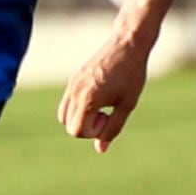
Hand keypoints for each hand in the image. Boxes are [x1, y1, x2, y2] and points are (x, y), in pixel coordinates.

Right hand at [60, 32, 151, 150]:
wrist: (127, 45)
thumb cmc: (132, 75)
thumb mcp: (127, 104)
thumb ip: (113, 128)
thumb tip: (100, 149)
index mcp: (87, 100)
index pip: (76, 131)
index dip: (94, 132)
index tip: (110, 117)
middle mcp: (74, 93)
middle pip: (68, 126)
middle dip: (87, 127)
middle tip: (107, 112)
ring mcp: (71, 85)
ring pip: (64, 115)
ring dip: (81, 118)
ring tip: (102, 105)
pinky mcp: (73, 80)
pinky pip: (67, 103)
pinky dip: (79, 108)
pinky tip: (100, 97)